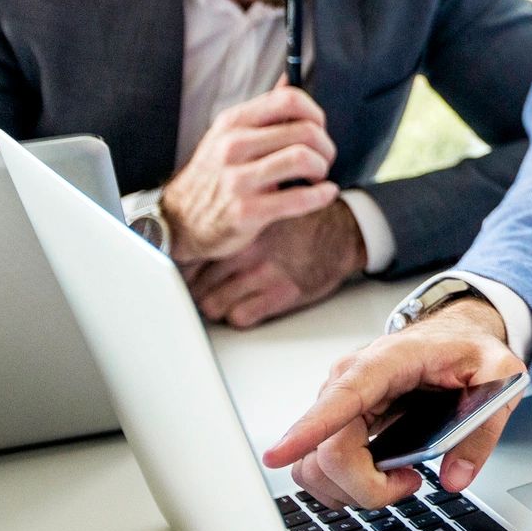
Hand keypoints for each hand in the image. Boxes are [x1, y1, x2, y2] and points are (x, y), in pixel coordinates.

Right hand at [161, 78, 338, 264]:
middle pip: (304, 131)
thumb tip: (291, 76)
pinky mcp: (246, 210)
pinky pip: (300, 198)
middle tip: (323, 158)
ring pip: (303, 159)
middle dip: (325, 146)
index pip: (289, 99)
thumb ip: (263, 111)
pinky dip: (322, 195)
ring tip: (317, 176)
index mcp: (233, 122)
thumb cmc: (215, 175)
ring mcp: (238, 179)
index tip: (318, 128)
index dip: (315, 113)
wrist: (181, 221)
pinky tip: (325, 193)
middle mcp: (233, 145)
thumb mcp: (228, 136)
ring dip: (321, 168)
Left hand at [187, 199, 367, 328]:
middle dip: (199, 291)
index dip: (186, 271)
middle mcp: (246, 252)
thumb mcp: (264, 212)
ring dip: (217, 306)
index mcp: (239, 229)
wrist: (344, 232)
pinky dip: (239, 315)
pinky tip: (247, 305)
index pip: (192, 259)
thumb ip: (232, 228)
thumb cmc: (301, 224)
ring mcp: (263, 275)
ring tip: (226, 299)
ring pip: (213, 305)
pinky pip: (240, 318)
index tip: (188, 275)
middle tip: (207, 290)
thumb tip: (196, 241)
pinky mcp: (281, 295)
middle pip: (196, 285)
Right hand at [262, 296, 523, 509]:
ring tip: (397, 479)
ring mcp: (338, 401)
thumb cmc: (469, 350)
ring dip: (352, 490)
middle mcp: (349, 380)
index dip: (307, 430)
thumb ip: (482, 430)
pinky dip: (345, 485)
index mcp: (387, 362)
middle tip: (411, 482)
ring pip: (315, 466)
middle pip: (328, 452)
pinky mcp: (336, 420)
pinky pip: (318, 465)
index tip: (276, 456)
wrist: (455, 335)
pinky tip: (379, 475)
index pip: (341, 398)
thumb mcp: (499, 378)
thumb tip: (456, 477)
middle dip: (365, 487)